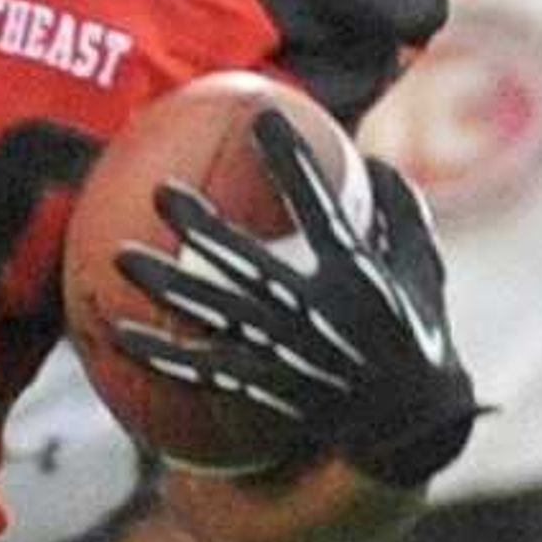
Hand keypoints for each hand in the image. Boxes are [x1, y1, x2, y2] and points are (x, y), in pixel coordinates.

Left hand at [110, 119, 477, 488]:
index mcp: (355, 276)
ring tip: (121, 257)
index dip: (291, 159)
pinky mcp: (264, 386)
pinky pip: (202, 369)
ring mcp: (284, 352)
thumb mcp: (424, 269)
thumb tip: (370, 158)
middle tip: (162, 193)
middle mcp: (313, 311)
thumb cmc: (416, 334)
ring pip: (213, 313)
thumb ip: (401, 210)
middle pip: (245, 263)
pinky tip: (117, 335)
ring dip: (165, 285)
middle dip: (201, 227)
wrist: (412, 426)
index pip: (318, 205)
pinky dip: (159, 354)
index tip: (264, 116)